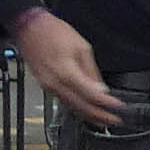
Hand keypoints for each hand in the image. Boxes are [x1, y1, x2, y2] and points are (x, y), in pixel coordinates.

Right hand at [11, 10, 121, 129]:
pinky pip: (63, 101)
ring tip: (102, 120)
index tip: (118, 108)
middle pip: (80, 107)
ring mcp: (48, 87)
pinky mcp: (44, 86)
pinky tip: (84, 110)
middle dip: (99, 116)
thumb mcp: (82, 47)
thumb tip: (100, 88)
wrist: (30, 29)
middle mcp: (55, 84)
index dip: (106, 104)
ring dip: (88, 115)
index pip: (91, 95)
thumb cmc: (53, 33)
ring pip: (71, 107)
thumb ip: (91, 71)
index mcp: (67, 72)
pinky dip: (76, 108)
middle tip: (114, 121)